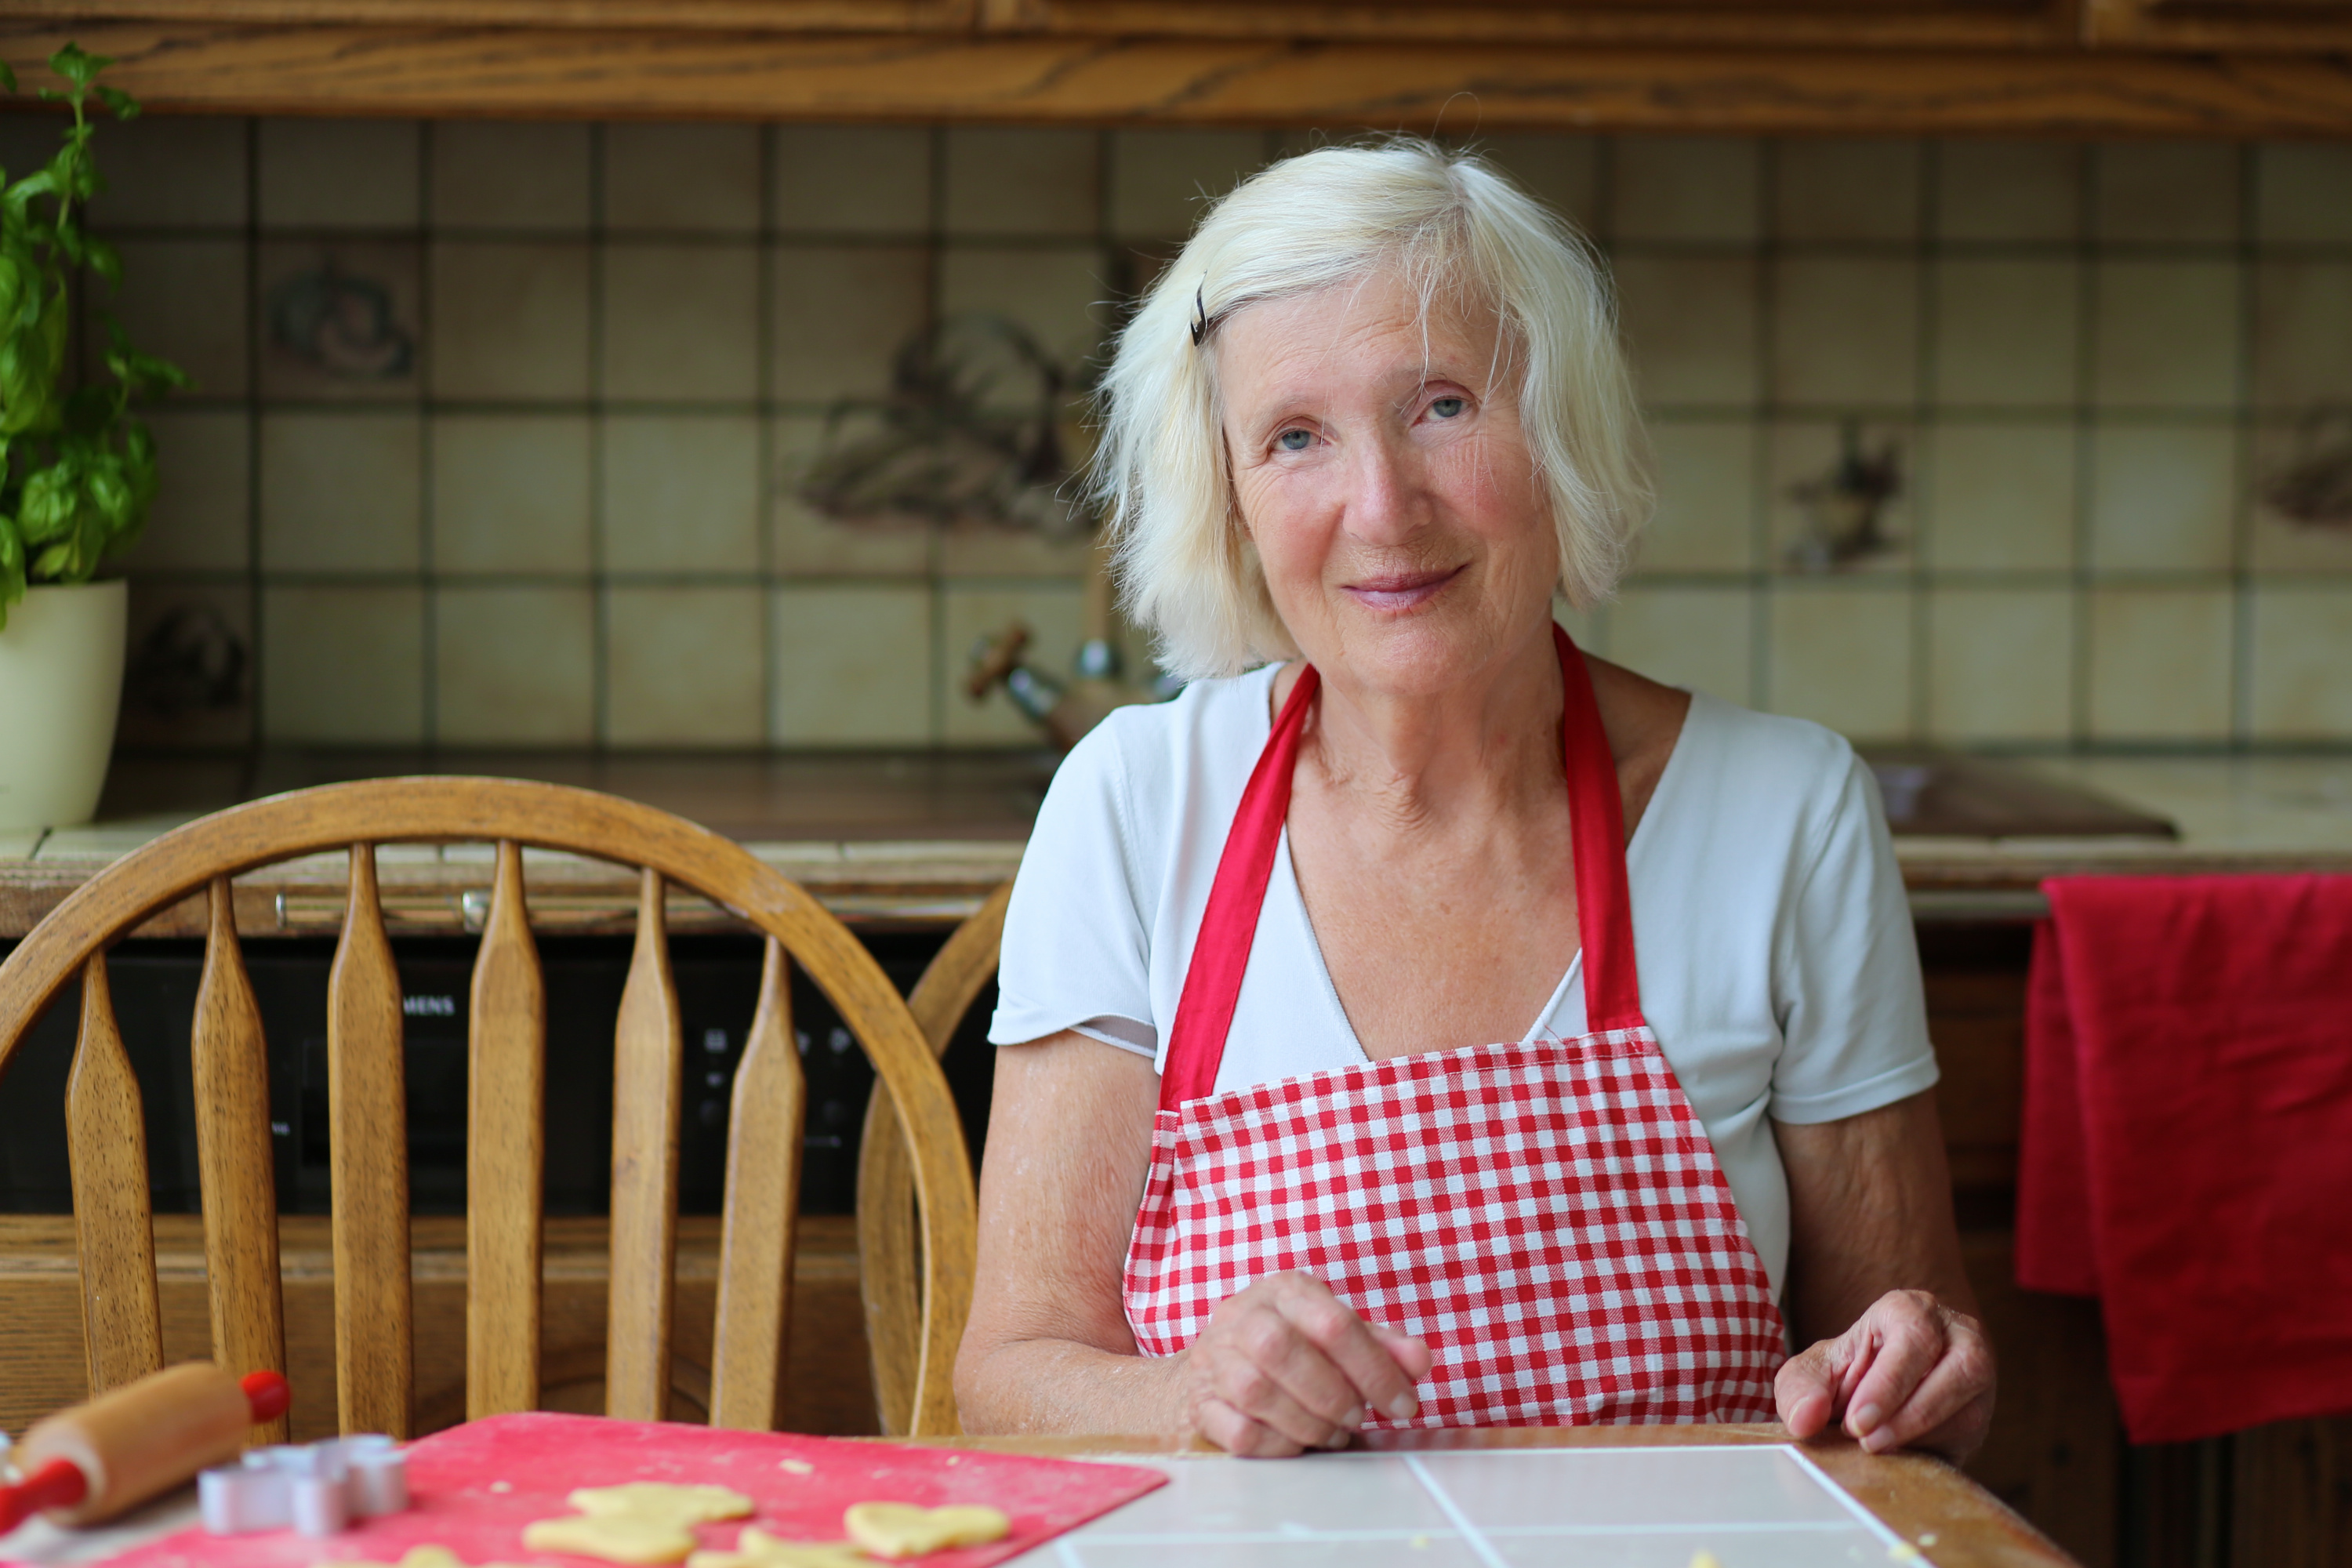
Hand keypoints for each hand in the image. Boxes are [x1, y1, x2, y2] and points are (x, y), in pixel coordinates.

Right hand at [1178, 1271, 1432, 1455]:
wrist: (1220, 1360)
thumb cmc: (1294, 1344)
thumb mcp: (1339, 1332)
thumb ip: (1382, 1345)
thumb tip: (1420, 1361)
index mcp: (1285, 1291)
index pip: (1332, 1322)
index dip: (1375, 1368)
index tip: (1404, 1404)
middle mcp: (1242, 1316)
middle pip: (1279, 1348)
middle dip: (1332, 1394)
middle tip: (1357, 1417)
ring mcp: (1214, 1359)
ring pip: (1254, 1391)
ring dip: (1306, 1422)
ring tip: (1333, 1433)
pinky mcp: (1200, 1402)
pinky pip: (1235, 1430)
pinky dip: (1276, 1444)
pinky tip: (1297, 1442)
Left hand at [1776, 1289, 1994, 1461]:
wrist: (1875, 1398)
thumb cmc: (1846, 1374)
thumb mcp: (1812, 1374)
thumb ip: (1800, 1390)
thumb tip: (1803, 1418)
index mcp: (1909, 1310)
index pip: (1913, 1334)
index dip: (1888, 1383)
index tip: (1856, 1422)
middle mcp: (1954, 1333)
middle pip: (1959, 1366)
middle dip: (1910, 1412)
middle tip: (1867, 1440)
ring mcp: (1976, 1373)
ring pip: (1971, 1406)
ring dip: (1922, 1433)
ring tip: (1879, 1447)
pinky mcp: (1980, 1411)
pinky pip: (1971, 1433)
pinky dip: (1936, 1447)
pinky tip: (1903, 1451)